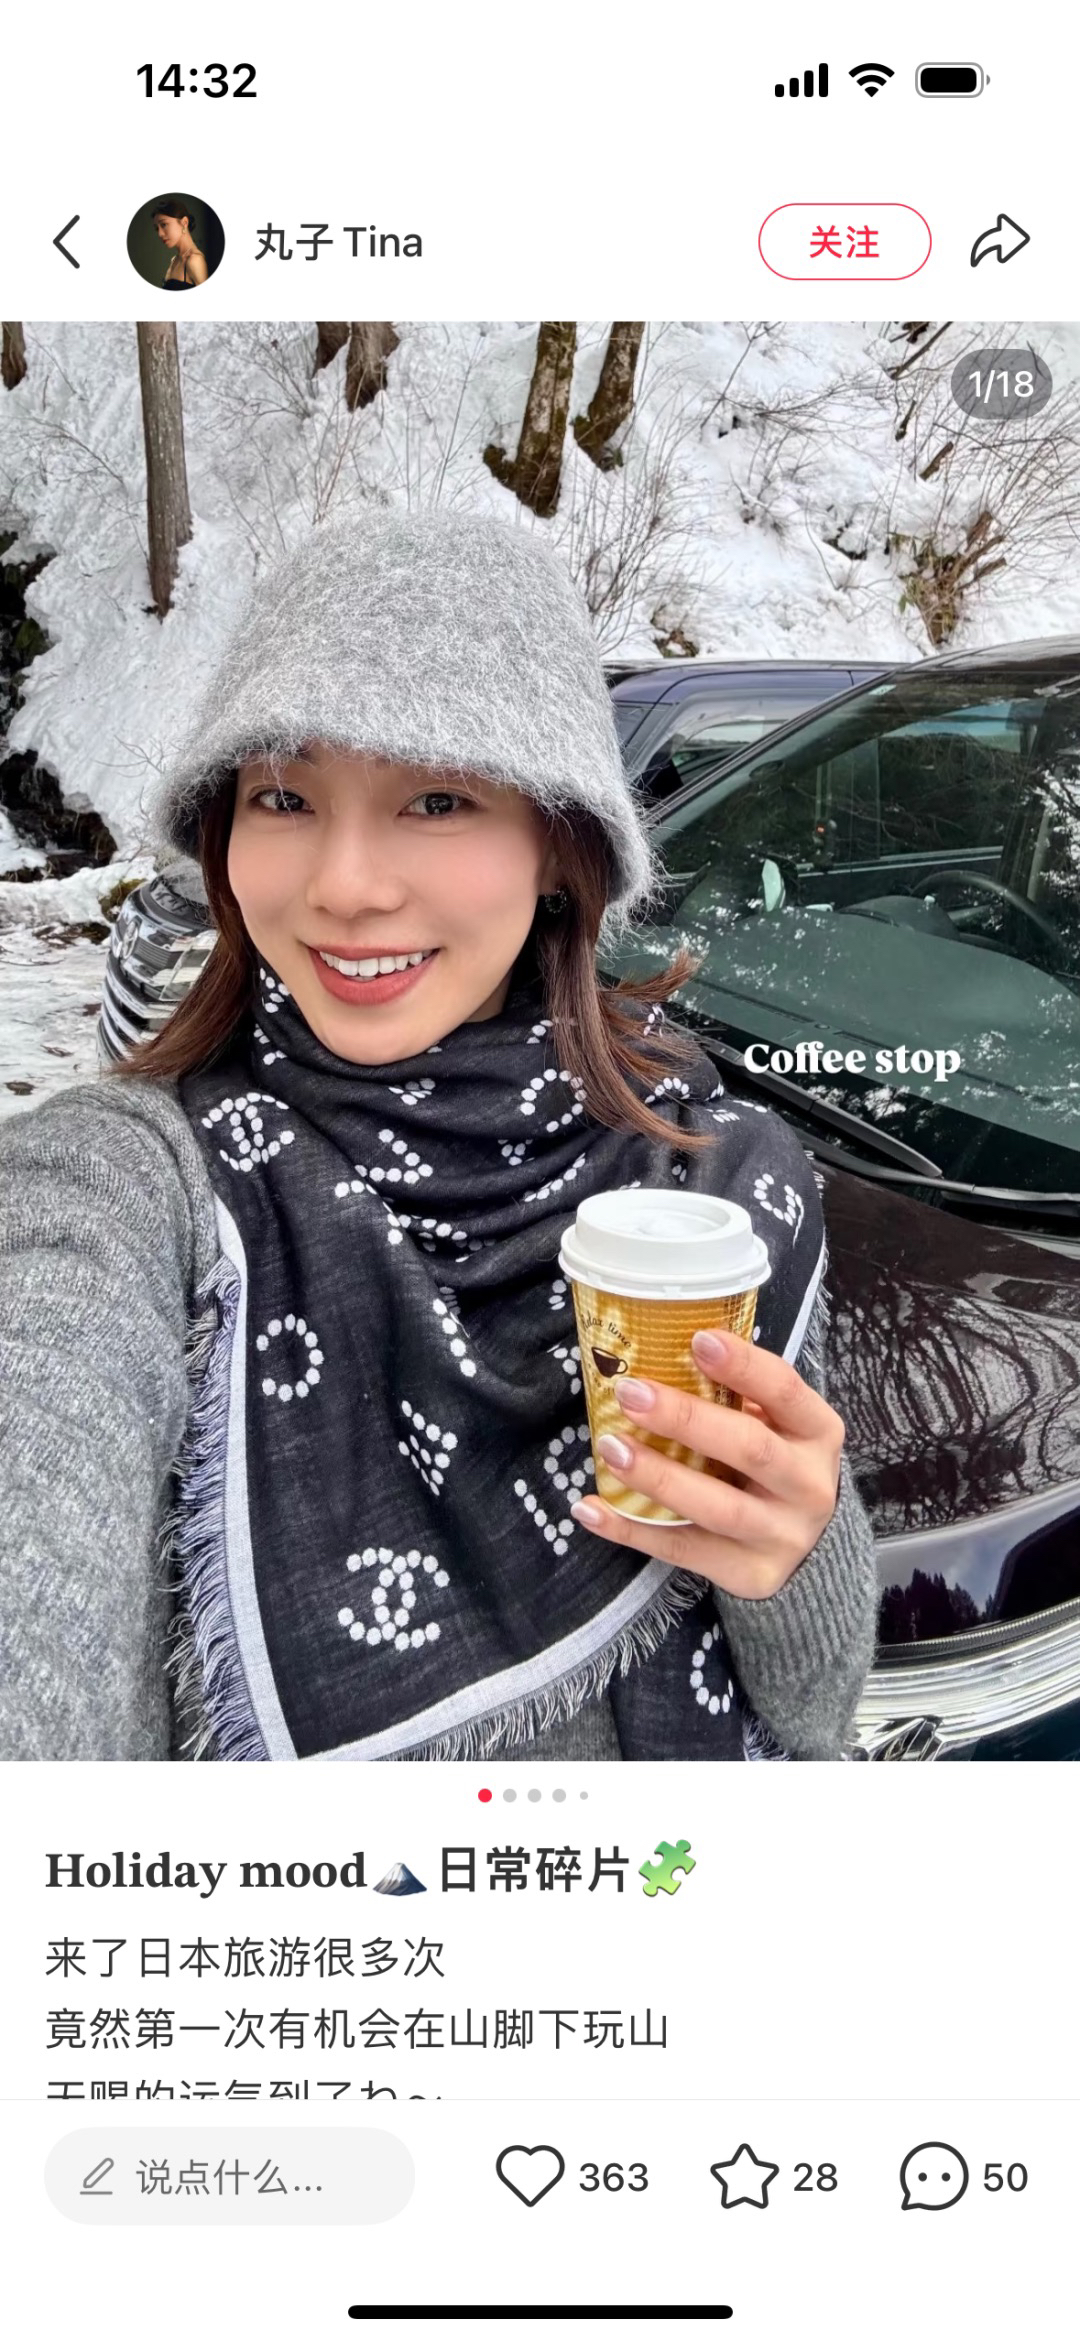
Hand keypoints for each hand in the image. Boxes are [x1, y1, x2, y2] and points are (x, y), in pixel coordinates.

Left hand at [570, 1326, 844, 1599]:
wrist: (810, 1549)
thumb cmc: (776, 1465)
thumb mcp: (777, 1426)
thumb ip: (738, 1396)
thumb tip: (660, 1350)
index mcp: (818, 1433)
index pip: (786, 1391)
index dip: (744, 1365)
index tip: (697, 1339)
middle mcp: (810, 1486)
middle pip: (749, 1449)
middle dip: (686, 1420)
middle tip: (631, 1394)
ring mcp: (783, 1535)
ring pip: (717, 1507)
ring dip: (658, 1477)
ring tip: (610, 1448)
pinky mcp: (752, 1574)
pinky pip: (684, 1551)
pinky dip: (632, 1530)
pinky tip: (591, 1508)